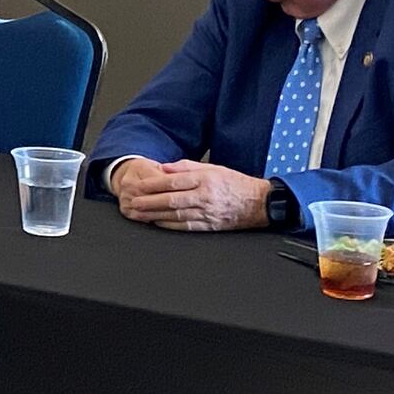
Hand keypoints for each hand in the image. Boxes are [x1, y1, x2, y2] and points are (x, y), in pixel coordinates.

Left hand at [116, 158, 269, 231]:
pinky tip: (157, 223)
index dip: (153, 184)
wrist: (260, 203)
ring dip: (155, 215)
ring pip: (176, 215)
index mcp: (205, 179)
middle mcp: (205, 197)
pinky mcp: (211, 226)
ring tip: (139, 214)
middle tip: (133, 202)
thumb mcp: (213, 167)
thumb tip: (164, 168)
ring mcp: (208, 213)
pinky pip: (187, 226)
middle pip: (171, 200)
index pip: (173, 182)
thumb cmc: (235, 183)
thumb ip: (186, 167)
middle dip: (149, 202)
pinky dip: (170, 225)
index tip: (138, 186)